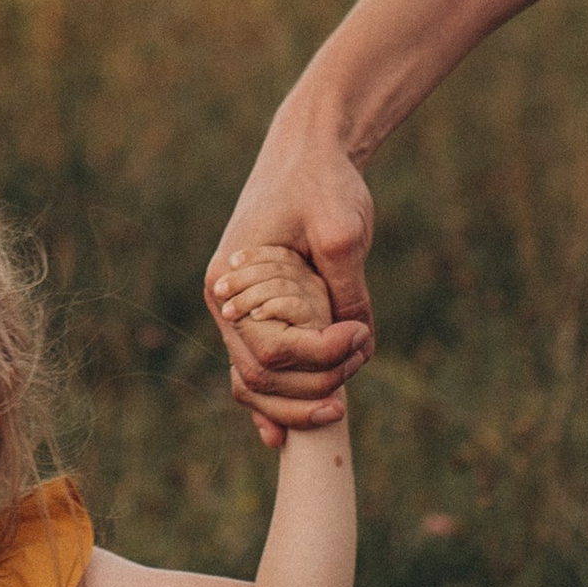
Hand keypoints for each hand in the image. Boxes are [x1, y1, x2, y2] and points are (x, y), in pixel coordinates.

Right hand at [208, 117, 374, 447]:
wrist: (310, 150)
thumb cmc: (322, 182)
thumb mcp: (342, 230)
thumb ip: (347, 293)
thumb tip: (358, 343)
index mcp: (232, 282)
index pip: (271, 350)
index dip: (320, 358)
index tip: (360, 340)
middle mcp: (226, 303)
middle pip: (259, 378)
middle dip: (312, 389)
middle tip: (360, 361)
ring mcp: (240, 311)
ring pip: (256, 383)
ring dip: (296, 404)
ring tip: (341, 407)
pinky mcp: (261, 313)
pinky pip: (259, 369)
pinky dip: (275, 401)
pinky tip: (286, 436)